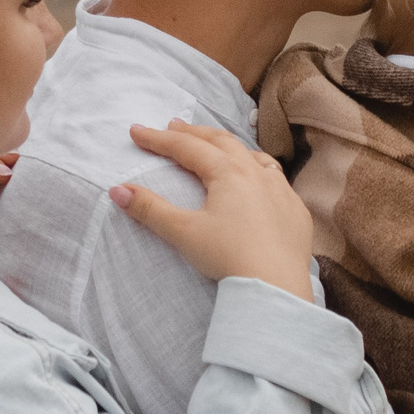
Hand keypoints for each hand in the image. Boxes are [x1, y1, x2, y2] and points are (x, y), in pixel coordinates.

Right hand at [110, 121, 315, 298]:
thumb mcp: (184, 232)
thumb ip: (150, 209)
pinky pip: (276, 180)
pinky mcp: (295, 211)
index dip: (158, 139)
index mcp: (227, 172)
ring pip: (252, 156)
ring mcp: (281, 190)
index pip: (186, 147)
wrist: (275, 287)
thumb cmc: (228, 257)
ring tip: (215, 146)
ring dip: (229, 148)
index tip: (136, 132)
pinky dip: (259, 171)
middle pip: (221, 142)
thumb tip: (117, 190)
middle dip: (194, 133)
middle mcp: (256, 173)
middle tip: (173, 126)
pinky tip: (258, 179)